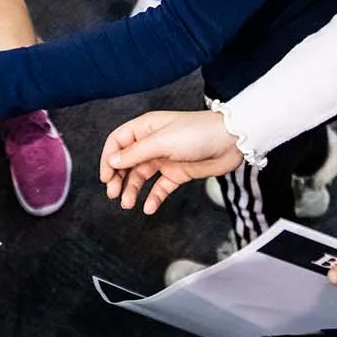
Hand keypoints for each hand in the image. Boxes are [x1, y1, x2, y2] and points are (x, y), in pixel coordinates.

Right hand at [98, 110, 242, 213]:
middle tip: (114, 194)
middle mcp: (153, 143)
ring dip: (132, 190)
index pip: (118, 142)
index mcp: (146, 128)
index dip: (109, 158)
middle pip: (126, 161)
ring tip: (127, 204)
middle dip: (118, 177)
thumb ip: (136, 153)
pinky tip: (148, 208)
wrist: (231, 142)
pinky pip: (160, 187)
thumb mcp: (162, 141)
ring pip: (141, 176)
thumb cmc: (197, 133)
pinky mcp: (178, 172)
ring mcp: (165, 158)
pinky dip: (153, 197)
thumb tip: (112, 160)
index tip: (106, 177)